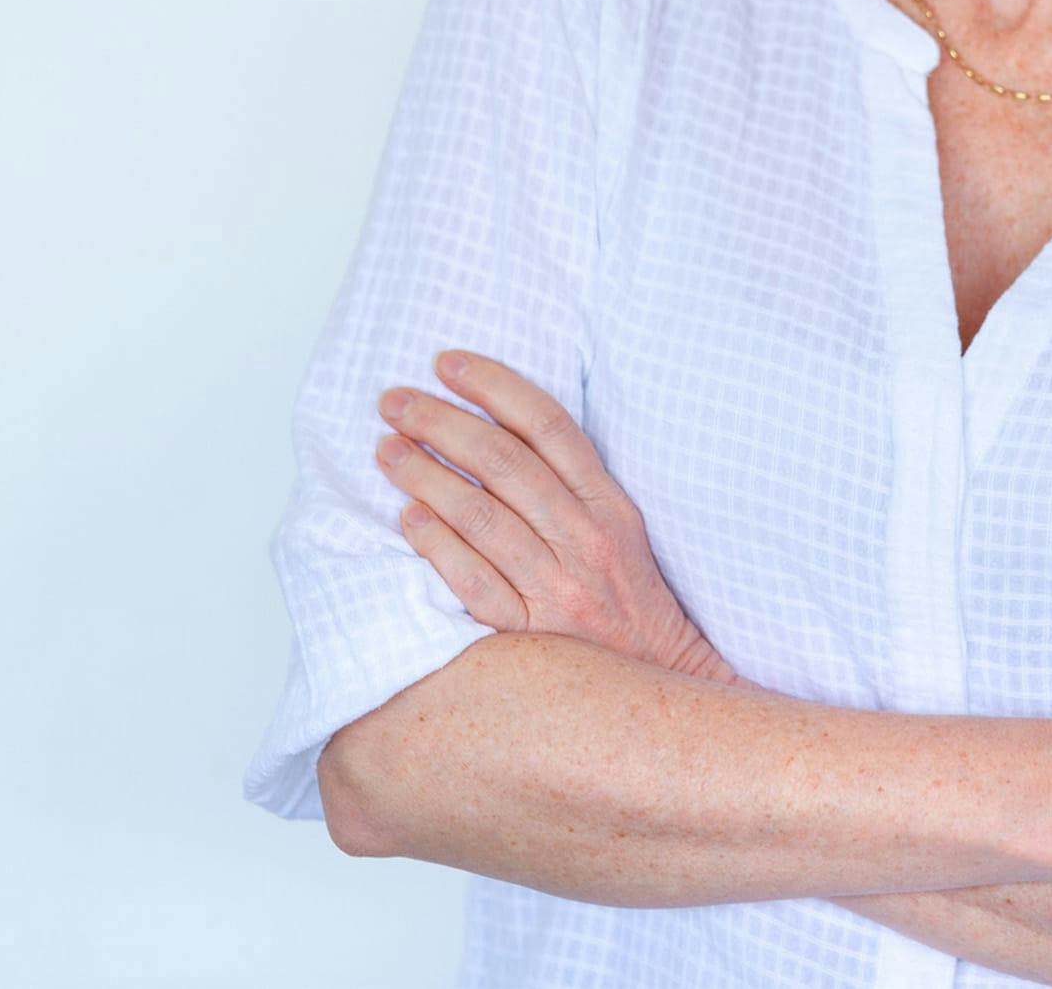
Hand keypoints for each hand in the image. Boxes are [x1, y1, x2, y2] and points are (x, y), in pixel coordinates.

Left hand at [372, 349, 736, 683]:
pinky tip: (407, 518)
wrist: (664, 688)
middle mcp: (586, 541)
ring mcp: (558, 589)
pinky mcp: (531, 637)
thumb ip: (574, 488)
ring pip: (482, 514)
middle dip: (443, 422)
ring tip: (387, 450)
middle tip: (396, 401)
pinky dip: (438, 545)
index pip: (548, 425)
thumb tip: (501, 435)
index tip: (447, 363)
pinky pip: (474, 582)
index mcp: (611, 507)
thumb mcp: (624, 534)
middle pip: (505, 462)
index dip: (495, 385)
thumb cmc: (632, 607)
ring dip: (426, 474)